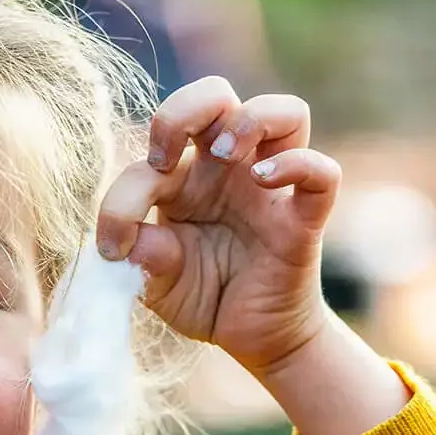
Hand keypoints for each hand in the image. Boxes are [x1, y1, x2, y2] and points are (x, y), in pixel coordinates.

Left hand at [96, 77, 340, 375]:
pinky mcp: (303, 219)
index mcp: (185, 178)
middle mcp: (228, 171)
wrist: (254, 340)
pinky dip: (299, 164)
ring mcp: (270, 189)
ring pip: (286, 111)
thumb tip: (132, 241)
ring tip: (225, 154)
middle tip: (166, 158)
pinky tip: (263, 179)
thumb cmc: (205, 298)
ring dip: (248, 118)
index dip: (124, 193)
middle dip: (184, 108)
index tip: (114, 245)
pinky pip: (322, 173)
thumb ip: (143, 260)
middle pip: (218, 94)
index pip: (152, 153)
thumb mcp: (157, 285)